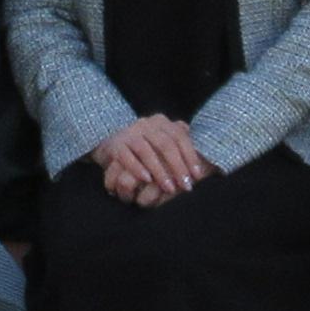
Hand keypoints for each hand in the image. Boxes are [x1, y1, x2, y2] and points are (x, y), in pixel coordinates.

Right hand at [93, 114, 209, 204]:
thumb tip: (199, 143)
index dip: (190, 156)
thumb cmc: (143, 144)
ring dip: (160, 172)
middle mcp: (146, 125)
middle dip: (178, 167)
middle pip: (166, 145)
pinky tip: (147, 180)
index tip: (197, 175)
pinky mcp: (116, 146)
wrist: (110, 141)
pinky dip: (138, 169)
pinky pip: (128, 157)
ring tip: (169, 188)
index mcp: (161, 122)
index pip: (179, 137)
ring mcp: (129, 134)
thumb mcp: (161, 138)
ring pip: (147, 152)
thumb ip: (178, 138)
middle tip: (186, 185)